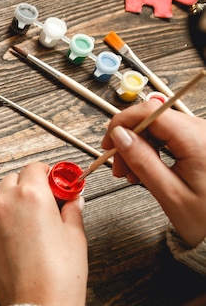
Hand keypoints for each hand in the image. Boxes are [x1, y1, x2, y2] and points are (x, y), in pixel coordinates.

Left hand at [0, 162, 87, 305]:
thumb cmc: (60, 274)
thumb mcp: (75, 235)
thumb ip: (72, 210)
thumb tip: (73, 201)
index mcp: (31, 196)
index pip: (34, 168)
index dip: (48, 173)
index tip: (58, 183)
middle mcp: (5, 205)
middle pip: (14, 180)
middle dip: (30, 185)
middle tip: (49, 201)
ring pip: (1, 202)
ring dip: (16, 204)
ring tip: (36, 224)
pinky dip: (6, 225)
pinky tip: (23, 243)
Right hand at [101, 100, 205, 246]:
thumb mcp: (169, 193)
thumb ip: (142, 161)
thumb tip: (119, 136)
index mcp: (197, 140)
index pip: (150, 112)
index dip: (123, 123)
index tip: (109, 143)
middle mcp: (202, 131)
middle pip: (151, 120)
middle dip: (128, 141)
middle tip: (119, 167)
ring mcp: (201, 135)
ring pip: (157, 129)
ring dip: (138, 148)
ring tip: (132, 174)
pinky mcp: (199, 142)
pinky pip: (167, 137)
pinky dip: (152, 151)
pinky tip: (146, 169)